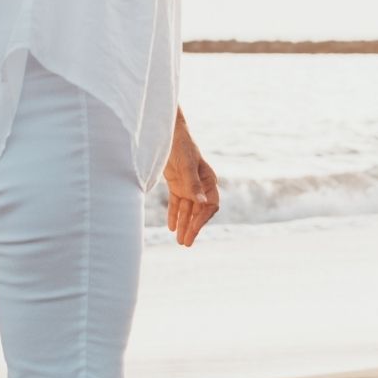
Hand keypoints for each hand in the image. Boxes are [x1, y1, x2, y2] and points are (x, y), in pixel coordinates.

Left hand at [162, 119, 219, 246]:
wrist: (166, 133)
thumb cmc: (181, 145)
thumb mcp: (186, 164)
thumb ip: (193, 184)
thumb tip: (201, 203)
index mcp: (209, 179)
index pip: (210, 205)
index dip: (203, 219)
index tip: (193, 229)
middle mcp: (200, 184)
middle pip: (199, 211)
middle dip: (193, 227)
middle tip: (186, 243)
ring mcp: (188, 185)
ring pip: (187, 209)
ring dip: (184, 224)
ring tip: (179, 240)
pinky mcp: (177, 184)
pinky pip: (177, 203)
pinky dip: (174, 214)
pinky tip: (171, 227)